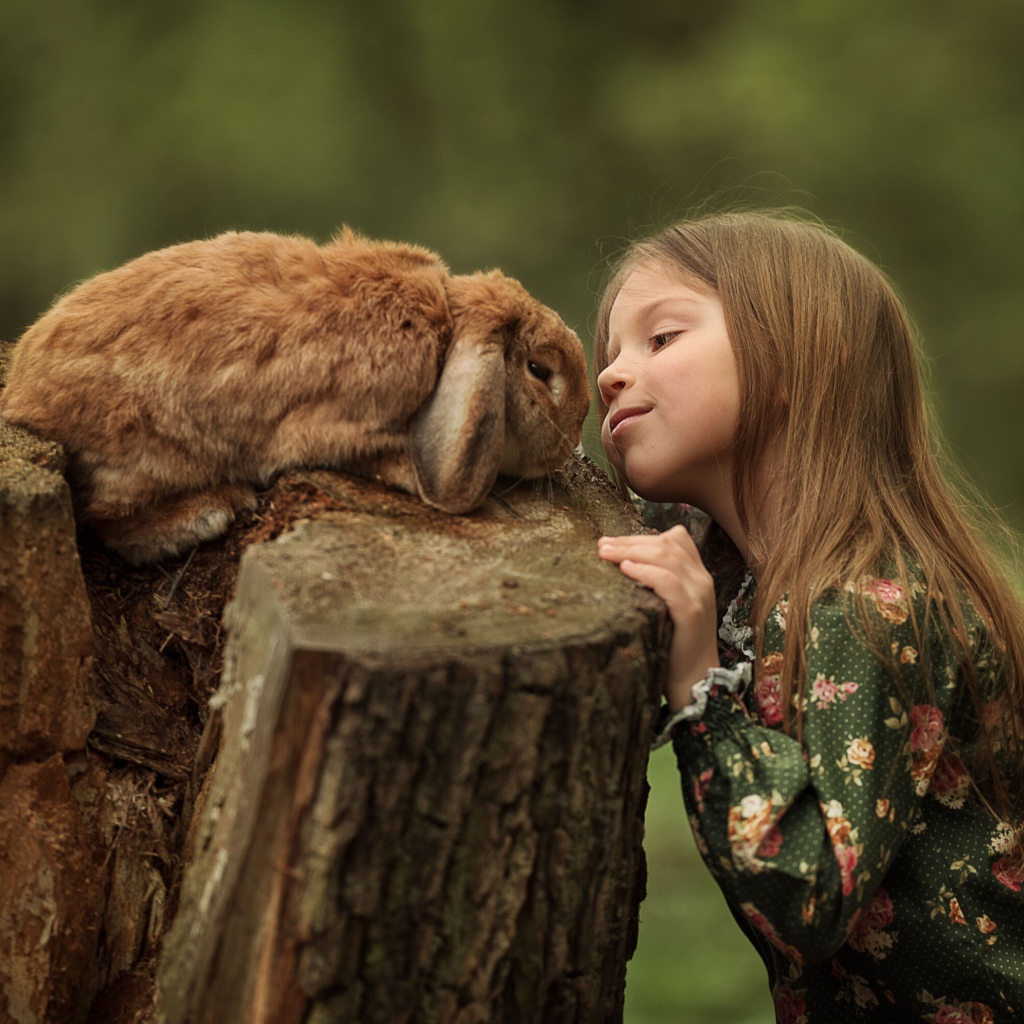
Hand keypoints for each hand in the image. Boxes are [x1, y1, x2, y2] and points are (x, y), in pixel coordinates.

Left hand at [597, 526, 719, 710]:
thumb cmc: (672, 642)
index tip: (612, 542)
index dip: (643, 536)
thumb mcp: (665, 606)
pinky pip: (668, 581)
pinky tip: (625, 570)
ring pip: (666, 556)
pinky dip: (645, 572)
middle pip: (666, 544)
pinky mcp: (692, 611)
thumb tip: (619, 564)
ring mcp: (699, 593)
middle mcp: (701, 579)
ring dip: (631, 551)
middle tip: (602, 545)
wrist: (694, 679)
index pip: (676, 538)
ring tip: (606, 553)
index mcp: (697, 574)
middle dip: (630, 541)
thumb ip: (655, 584)